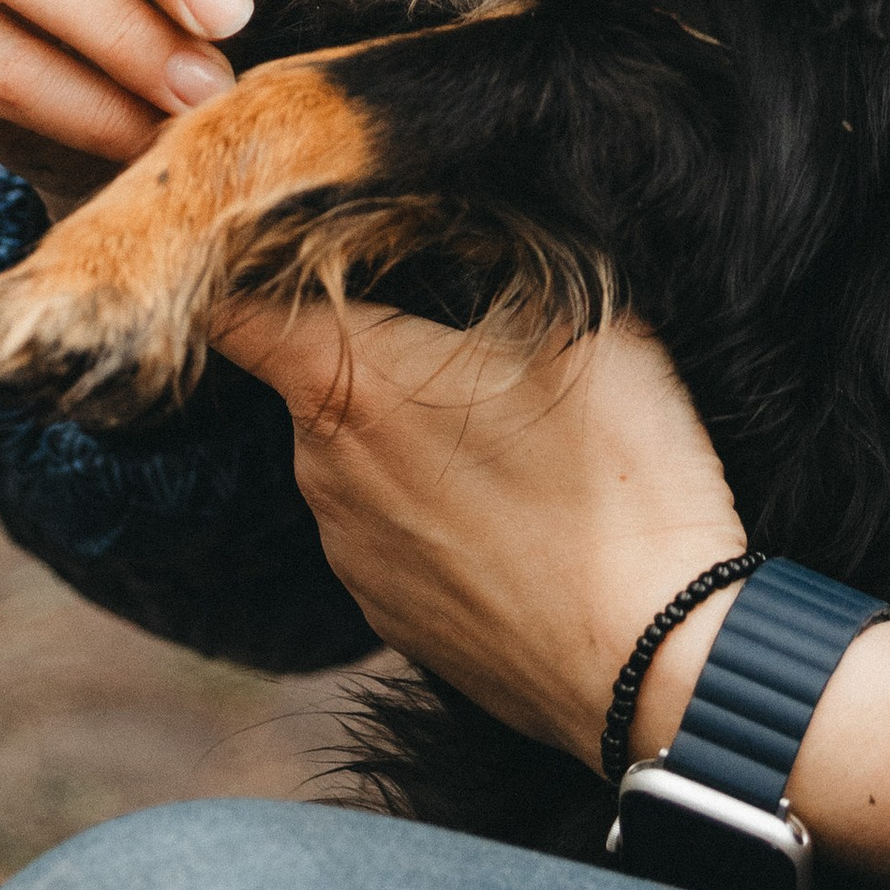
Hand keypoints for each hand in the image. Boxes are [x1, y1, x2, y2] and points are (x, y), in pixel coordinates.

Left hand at [218, 294, 744, 762]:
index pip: (233, 310)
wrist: (656, 664)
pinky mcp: (390, 618)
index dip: (256, 268)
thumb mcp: (588, 321)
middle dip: (371, 348)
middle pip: (312, 377)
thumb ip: (511, 255)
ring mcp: (352, 555)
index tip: (304, 251)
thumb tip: (469, 225)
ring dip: (407, 435)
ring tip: (511, 439)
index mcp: (347, 384)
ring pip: (356, 458)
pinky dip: (433, 510)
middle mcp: (324, 472)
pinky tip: (514, 514)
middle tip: (465, 338)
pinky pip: (391, 530)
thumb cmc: (619, 480)